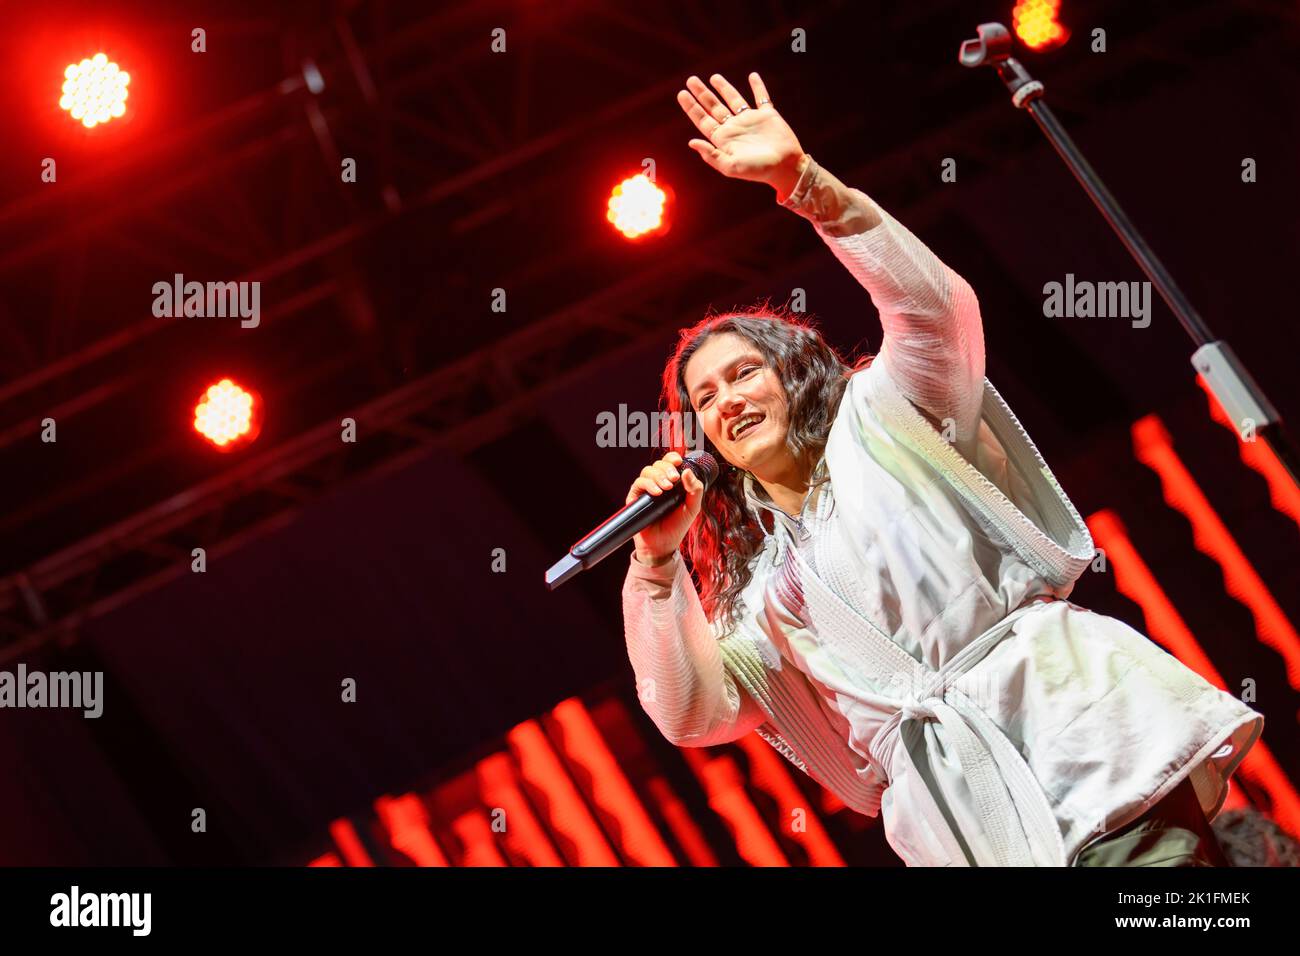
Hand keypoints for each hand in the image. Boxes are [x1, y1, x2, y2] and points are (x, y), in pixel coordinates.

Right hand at [625, 451, 705, 565]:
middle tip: (674, 479)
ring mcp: (646, 489)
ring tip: (667, 488)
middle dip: (667, 468)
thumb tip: (688, 471)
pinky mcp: (635, 497)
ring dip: (658, 476)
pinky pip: (639, 483)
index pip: (670, 463)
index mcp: (672, 482)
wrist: (662, 544)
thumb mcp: (692, 508)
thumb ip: (695, 490)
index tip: (679, 461)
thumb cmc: (677, 525)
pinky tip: (657, 493)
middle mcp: (658, 483)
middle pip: (658, 464)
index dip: (672, 458)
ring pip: (648, 471)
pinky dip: (648, 484)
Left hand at [677, 72, 806, 199]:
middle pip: (714, 107)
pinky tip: (752, 76)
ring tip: (714, 77)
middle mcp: (735, 128)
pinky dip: (758, 87)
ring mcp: (751, 121)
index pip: (703, 120)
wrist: (785, 167)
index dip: (692, 107)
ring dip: (724, 88)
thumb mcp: (730, 166)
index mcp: (724, 140)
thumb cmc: (757, 170)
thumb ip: (711, 155)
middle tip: (691, 80)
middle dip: (702, 94)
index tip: (681, 93)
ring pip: (734, 100)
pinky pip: (762, 98)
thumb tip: (691, 142)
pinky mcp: (768, 116)